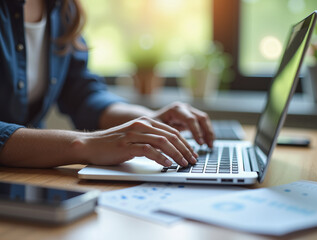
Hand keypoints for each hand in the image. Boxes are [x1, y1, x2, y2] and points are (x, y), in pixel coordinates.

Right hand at [76, 117, 197, 166]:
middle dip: (185, 149)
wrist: (91, 144)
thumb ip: (151, 139)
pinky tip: (167, 164)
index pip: (172, 131)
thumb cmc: (113, 144)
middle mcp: (142, 125)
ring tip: (183, 163)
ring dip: (176, 154)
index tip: (192, 153)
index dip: (185, 143)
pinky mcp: (127, 145)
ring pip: (163, 142)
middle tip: (192, 160)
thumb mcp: (135, 137)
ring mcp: (134, 134)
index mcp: (146, 122)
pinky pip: (148, 150)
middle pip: (171, 136)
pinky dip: (160, 157)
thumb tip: (170, 150)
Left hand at [152, 102, 214, 147]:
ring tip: (210, 146)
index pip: (190, 119)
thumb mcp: (157, 130)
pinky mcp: (192, 118)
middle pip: (201, 118)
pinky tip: (207, 144)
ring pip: (204, 120)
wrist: (151, 120)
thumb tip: (172, 148)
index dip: (196, 132)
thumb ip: (166, 136)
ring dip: (209, 133)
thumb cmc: (151, 126)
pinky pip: (202, 124)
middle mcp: (184, 108)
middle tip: (209, 145)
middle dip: (207, 132)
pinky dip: (206, 134)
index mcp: (176, 109)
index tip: (199, 143)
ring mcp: (189, 111)